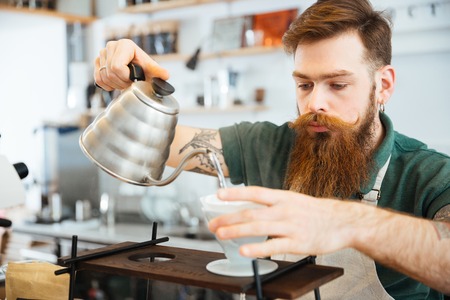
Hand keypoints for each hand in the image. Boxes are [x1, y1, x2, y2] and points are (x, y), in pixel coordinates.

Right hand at [94, 39, 169, 90]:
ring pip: (103, 76)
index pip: (117, 66)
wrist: (137, 69)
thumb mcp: (151, 70)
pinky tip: (115, 83)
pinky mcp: (97, 62)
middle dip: (121, 82)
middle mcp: (111, 46)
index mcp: (125, 44)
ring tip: (124, 82)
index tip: (134, 79)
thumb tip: (166, 75)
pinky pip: (98, 79)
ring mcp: (103, 53)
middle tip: (130, 83)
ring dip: (115, 85)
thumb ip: (157, 72)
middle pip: (110, 72)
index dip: (125, 78)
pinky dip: (107, 85)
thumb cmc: (144, 69)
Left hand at [208, 186, 366, 257]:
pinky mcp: (298, 243)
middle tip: (212, 224)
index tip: (218, 195)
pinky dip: (257, 248)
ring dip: (236, 230)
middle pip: (251, 212)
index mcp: (283, 197)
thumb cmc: (316, 212)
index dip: (236, 193)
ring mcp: (291, 226)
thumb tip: (251, 209)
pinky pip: (273, 245)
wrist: (343, 222)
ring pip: (258, 227)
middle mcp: (285, 209)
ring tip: (221, 234)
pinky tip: (244, 250)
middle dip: (228, 218)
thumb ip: (273, 205)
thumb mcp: (294, 201)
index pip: (255, 192)